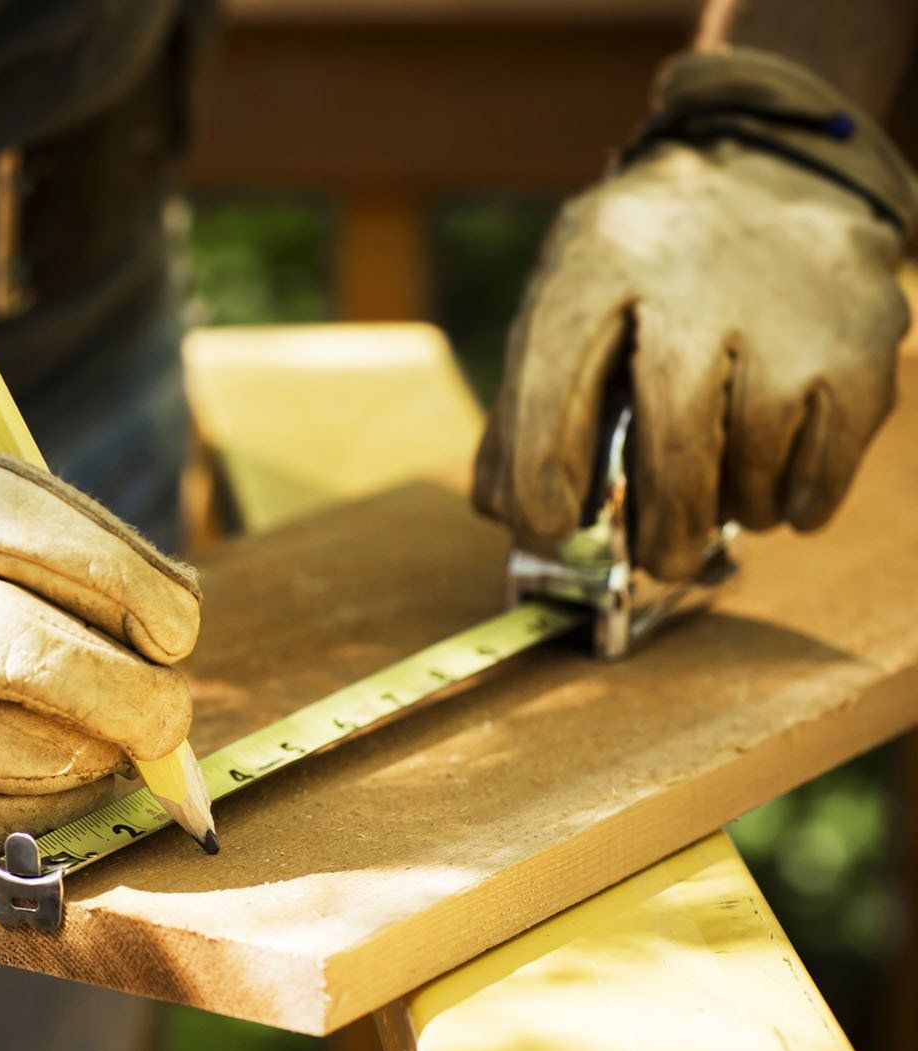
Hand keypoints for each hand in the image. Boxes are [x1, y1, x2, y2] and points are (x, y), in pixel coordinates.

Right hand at [0, 428, 200, 869]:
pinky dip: (50, 811)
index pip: (76, 553)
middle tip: (166, 707)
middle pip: (65, 666)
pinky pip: (6, 831)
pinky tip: (45, 780)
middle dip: (149, 699)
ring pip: (49, 759)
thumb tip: (172, 618)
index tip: (175, 623)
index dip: (154, 597)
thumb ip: (35, 530)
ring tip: (99, 739)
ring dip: (101, 758)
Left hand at [476, 138, 907, 579]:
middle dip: (664, 518)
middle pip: (677, 428)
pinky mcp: (865, 331)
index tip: (543, 528)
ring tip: (722, 497)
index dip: (542, 469)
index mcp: (602, 258)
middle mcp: (699, 271)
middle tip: (660, 558)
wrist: (773, 168)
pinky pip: (829, 454)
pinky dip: (800, 495)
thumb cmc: (648, 268)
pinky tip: (781, 493)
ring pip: (757, 450)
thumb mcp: (569, 300)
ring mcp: (792, 300)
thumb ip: (526, 406)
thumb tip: (510, 513)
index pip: (557, 376)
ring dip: (735, 504)